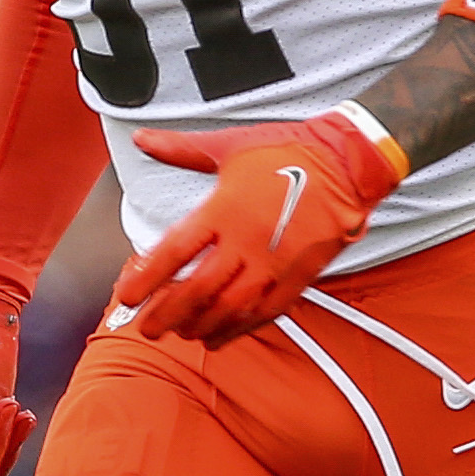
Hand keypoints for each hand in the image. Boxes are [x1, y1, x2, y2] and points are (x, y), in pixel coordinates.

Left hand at [112, 107, 406, 345]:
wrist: (348, 162)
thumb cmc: (289, 150)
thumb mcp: (229, 145)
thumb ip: (181, 149)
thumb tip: (143, 140)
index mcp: (224, 209)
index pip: (174, 252)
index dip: (146, 279)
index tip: (126, 296)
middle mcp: (246, 242)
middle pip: (197, 291)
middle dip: (166, 315)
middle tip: (146, 327)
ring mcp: (273, 264)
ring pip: (229, 309)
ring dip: (199, 326)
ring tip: (180, 331)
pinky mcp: (297, 278)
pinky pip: (263, 314)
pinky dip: (237, 330)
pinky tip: (218, 336)